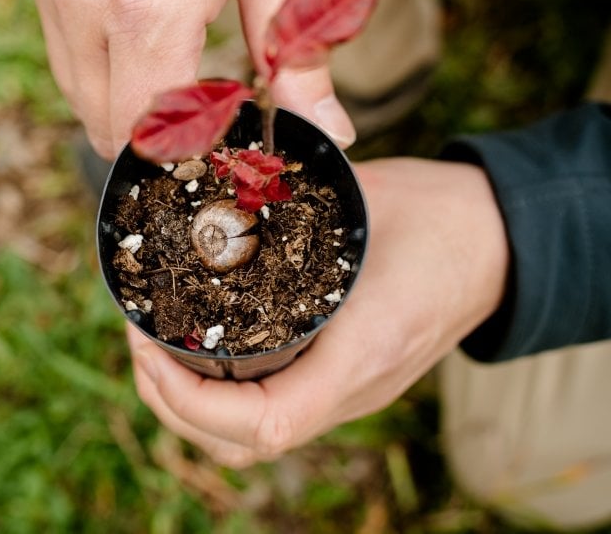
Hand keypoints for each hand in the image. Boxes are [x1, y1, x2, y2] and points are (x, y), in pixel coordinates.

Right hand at [28, 0, 353, 157]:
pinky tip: (153, 37)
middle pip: (111, 129)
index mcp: (150, 6)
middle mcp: (84, 3)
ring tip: (189, 69)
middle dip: (165, 141)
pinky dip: (109, 71)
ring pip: (83, 99)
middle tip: (219, 112)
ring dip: (133, 107)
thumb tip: (333, 132)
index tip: (237, 142)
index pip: (157, 135)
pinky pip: (68, 56)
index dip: (200, 154)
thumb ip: (296, 57)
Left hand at [127, 158, 509, 466]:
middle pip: (241, 444)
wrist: (496, 240)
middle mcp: (352, 388)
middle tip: (138, 340)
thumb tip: (215, 191)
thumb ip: (291, 204)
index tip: (146, 344)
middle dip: (172, 405)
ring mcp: (351, 390)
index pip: (262, 423)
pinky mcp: (349, 378)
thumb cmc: (436, 216)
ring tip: (157, 348)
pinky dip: (224, 395)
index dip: (188, 400)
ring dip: (192, 408)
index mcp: (359, 353)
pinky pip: (274, 409)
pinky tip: (202, 349)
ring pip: (253, 437)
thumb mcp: (361, 200)